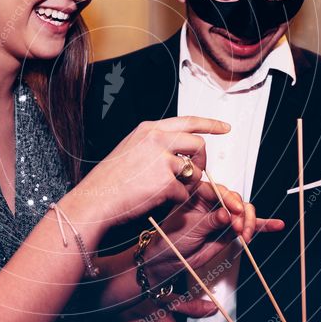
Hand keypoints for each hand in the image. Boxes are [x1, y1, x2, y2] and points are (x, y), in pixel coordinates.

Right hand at [71, 117, 229, 228]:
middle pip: (199, 145)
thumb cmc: (109, 180)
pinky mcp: (166, 181)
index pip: (188, 121)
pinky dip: (174, 200)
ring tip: (166, 190)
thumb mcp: (131, 149)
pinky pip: (183, 193)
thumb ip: (154, 145)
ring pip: (194, 171)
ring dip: (187, 184)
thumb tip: (179, 151)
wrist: (95, 199)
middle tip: (193, 174)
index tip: (225, 127)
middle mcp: (157, 139)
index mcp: (149, 129)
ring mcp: (163, 159)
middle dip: (202, 161)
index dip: (210, 124)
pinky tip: (155, 199)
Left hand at [144, 181, 284, 286]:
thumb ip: (209, 220)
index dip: (229, 199)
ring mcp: (223, 215)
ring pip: (243, 212)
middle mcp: (212, 202)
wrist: (170, 260)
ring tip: (246, 235)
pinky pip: (247, 225)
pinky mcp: (230, 229)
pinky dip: (261, 225)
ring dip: (249, 222)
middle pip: (235, 200)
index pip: (218, 190)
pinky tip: (275, 225)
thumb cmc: (171, 240)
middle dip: (241, 214)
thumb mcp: (189, 228)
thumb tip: (225, 214)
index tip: (234, 211)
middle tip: (239, 228)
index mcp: (197, 194)